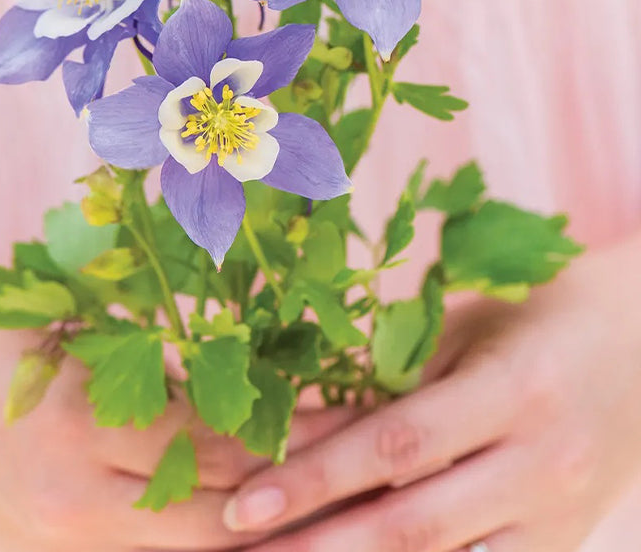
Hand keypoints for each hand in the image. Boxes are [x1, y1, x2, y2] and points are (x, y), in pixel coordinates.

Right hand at [0, 216, 354, 551]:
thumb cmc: (10, 352)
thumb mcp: (82, 336)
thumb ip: (162, 365)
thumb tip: (257, 370)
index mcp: (83, 425)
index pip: (213, 441)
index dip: (286, 428)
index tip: (345, 409)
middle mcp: (77, 504)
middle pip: (216, 515)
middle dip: (294, 496)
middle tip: (358, 468)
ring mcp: (70, 550)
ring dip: (263, 534)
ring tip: (329, 510)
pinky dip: (214, 547)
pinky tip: (257, 532)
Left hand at [221, 229, 640, 551]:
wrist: (639, 344)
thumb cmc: (534, 318)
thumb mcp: (462, 329)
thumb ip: (390, 376)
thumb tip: (299, 419)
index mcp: (513, 389)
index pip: (396, 444)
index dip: (315, 476)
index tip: (246, 501)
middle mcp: (542, 463)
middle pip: (413, 522)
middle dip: (320, 542)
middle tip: (245, 548)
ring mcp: (561, 516)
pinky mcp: (566, 545)